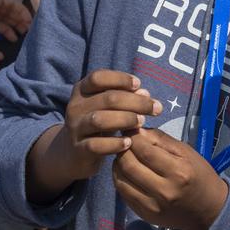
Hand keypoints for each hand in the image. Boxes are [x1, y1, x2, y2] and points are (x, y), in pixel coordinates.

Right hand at [0, 0, 29, 59]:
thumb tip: (0, 58)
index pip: (0, 29)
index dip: (9, 35)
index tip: (16, 42)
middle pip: (8, 21)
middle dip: (18, 28)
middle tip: (28, 35)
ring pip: (12, 13)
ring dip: (21, 20)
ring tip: (29, 29)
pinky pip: (13, 4)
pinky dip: (21, 11)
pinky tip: (28, 19)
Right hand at [32, 71, 161, 194]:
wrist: (74, 153)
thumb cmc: (100, 121)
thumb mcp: (110, 106)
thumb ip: (126, 97)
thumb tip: (145, 94)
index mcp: (82, 90)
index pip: (98, 77)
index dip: (120, 79)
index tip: (139, 84)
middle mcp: (75, 107)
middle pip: (108, 98)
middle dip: (136, 102)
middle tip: (156, 108)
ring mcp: (75, 129)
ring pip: (100, 120)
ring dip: (126, 119)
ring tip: (141, 122)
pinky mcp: (78, 150)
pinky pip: (95, 145)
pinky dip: (114, 143)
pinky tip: (128, 142)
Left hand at [113, 129, 228, 229]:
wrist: (208, 209)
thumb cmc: (200, 175)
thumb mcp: (187, 152)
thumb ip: (161, 140)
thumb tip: (137, 131)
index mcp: (179, 171)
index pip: (145, 151)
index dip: (132, 137)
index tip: (129, 129)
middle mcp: (164, 190)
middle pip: (129, 165)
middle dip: (122, 150)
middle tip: (124, 143)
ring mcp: (152, 205)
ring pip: (121, 180)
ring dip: (117, 164)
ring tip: (124, 156)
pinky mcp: (144, 214)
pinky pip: (123, 193)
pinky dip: (120, 178)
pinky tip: (126, 171)